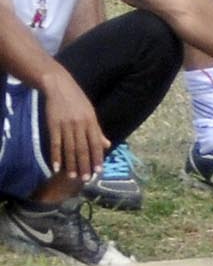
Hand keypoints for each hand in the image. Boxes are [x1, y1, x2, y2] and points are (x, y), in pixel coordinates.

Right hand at [35, 67, 104, 184]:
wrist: (59, 87)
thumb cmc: (77, 100)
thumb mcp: (91, 113)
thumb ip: (97, 131)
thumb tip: (107, 145)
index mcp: (91, 122)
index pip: (96, 144)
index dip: (97, 158)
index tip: (98, 171)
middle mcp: (80, 125)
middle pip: (83, 149)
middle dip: (85, 165)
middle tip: (86, 179)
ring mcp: (66, 125)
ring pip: (69, 148)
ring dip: (71, 164)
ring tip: (73, 176)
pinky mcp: (53, 125)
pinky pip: (55, 143)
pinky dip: (56, 156)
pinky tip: (57, 166)